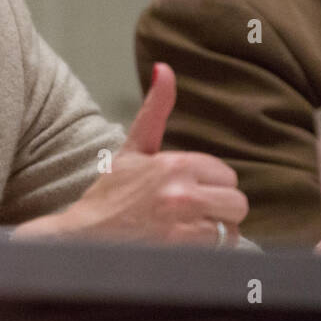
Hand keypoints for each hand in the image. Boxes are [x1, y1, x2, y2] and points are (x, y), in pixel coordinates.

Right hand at [57, 62, 247, 245]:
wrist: (83, 236)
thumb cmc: (109, 193)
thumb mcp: (133, 148)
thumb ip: (155, 110)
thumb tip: (164, 68)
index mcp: (175, 163)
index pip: (226, 175)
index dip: (210, 186)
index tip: (189, 192)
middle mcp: (182, 193)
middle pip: (237, 202)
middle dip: (219, 209)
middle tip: (194, 213)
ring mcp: (183, 225)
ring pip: (231, 229)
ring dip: (216, 232)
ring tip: (188, 230)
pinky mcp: (182, 251)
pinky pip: (220, 250)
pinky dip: (209, 251)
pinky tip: (185, 246)